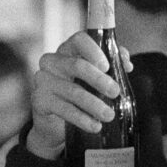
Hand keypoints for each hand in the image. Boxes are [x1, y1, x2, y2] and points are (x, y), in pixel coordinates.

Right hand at [25, 31, 127, 158]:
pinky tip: (95, 126)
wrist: (55, 122)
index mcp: (67, 50)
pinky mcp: (39, 99)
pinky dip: (82, 119)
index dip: (94, 51)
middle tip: (116, 93)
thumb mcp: (95, 77)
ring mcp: (43, 80)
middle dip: (99, 80)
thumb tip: (126, 63)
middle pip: (77, 66)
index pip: (79, 40)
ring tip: (109, 115)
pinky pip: (64, 109)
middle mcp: (52, 61)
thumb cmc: (79, 92)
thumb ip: (112, 65)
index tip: (107, 67)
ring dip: (94, 104)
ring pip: (73, 91)